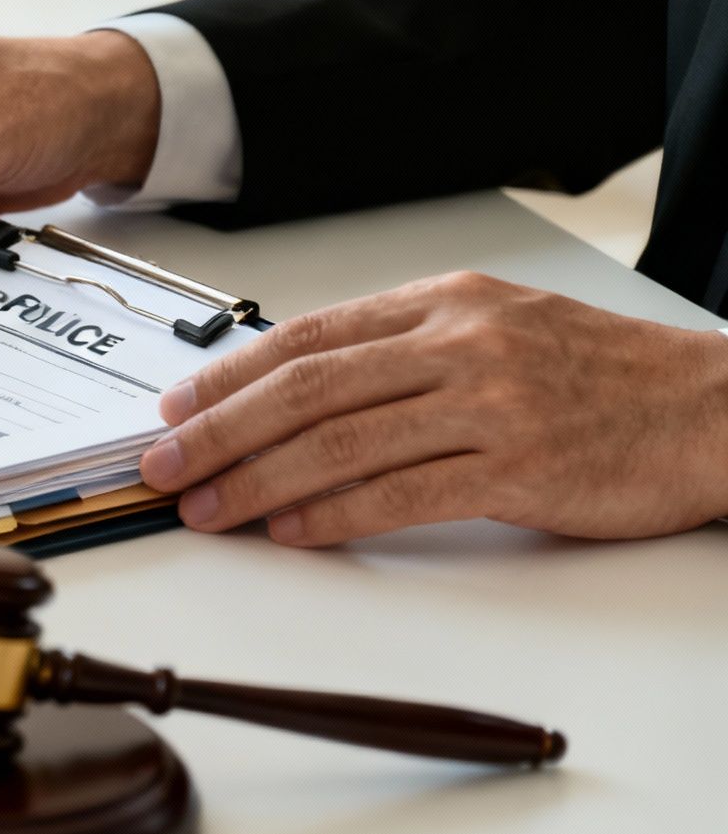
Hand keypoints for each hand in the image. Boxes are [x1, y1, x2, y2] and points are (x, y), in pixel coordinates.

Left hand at [138, 272, 727, 544]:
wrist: (713, 408)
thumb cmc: (599, 373)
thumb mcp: (495, 327)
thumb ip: (401, 348)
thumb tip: (294, 384)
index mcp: (444, 302)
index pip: (307, 336)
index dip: (227, 374)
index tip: (173, 407)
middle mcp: (459, 343)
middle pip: (306, 387)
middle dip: (218, 430)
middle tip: (161, 464)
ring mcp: (490, 404)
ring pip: (341, 441)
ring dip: (257, 481)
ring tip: (206, 508)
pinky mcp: (520, 468)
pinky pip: (403, 492)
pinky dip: (335, 514)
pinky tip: (289, 531)